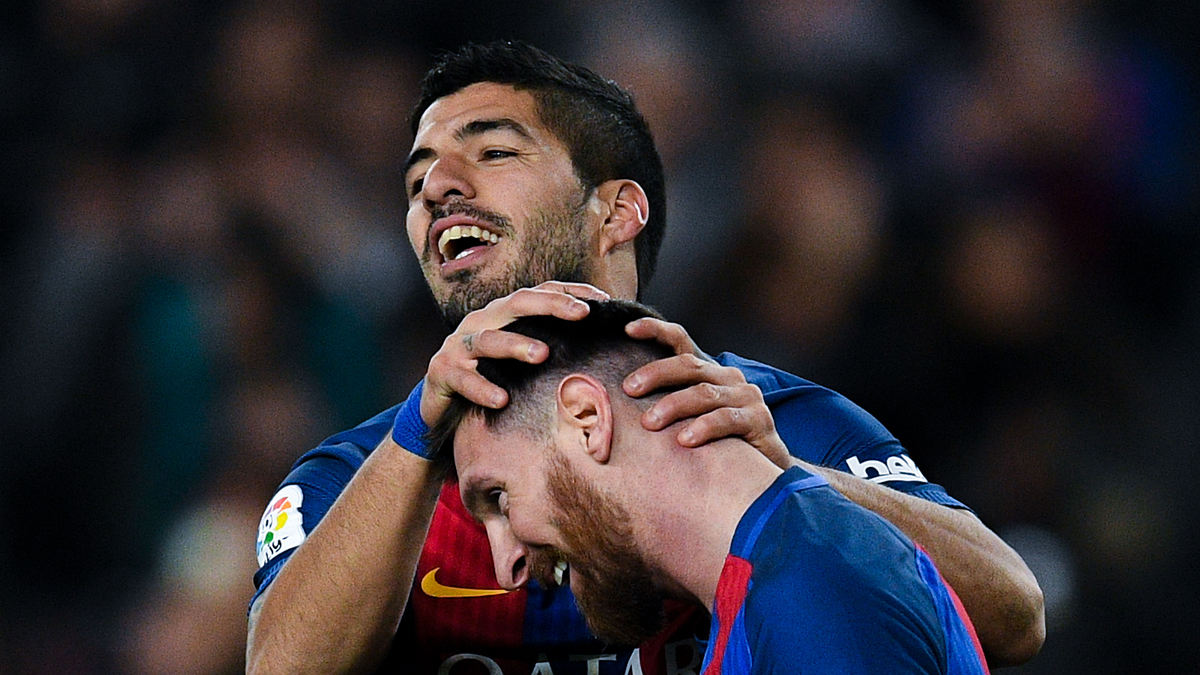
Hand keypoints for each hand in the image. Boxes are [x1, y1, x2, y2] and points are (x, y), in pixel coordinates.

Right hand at [420, 281, 609, 425]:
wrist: (440, 404)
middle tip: (581, 314)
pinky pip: (463, 379)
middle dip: (550, 305)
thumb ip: (549, 345)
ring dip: (515, 345)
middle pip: (516, 304)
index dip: (570, 292)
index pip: (539, 293)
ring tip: (542, 355)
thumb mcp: (518, 357)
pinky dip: (482, 388)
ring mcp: (459, 346)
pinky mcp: (443, 372)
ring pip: (487, 339)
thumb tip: (600, 343)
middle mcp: (481, 322)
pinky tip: (502, 399)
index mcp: (502, 314)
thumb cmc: (489, 376)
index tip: (604, 299)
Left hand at [622, 318, 791, 467]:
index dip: (655, 330)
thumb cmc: (716, 442)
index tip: (628, 329)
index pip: (680, 341)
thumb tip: (618, 398)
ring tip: (648, 423)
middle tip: (629, 389)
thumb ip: (663, 404)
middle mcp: (727, 377)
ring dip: (673, 405)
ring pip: (704, 392)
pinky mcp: (758, 420)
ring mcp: (745, 396)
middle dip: (655, 373)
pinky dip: (703, 427)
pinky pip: (726, 419)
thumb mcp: (688, 418)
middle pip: (688, 365)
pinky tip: (684, 440)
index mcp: (708, 371)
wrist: (761, 469)